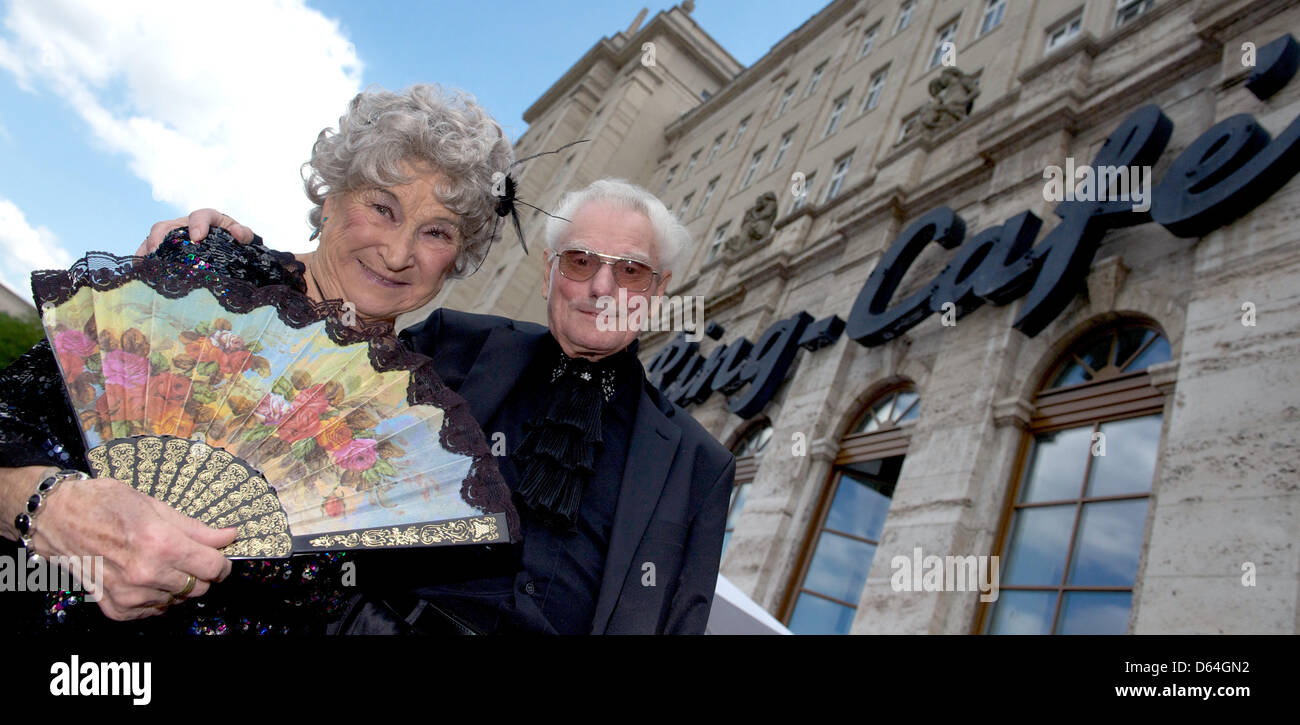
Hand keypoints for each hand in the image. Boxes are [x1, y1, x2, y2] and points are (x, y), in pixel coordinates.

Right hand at [34, 476, 235, 620]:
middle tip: (187, 557)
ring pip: (177, 600)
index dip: (222, 562)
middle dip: (201, 574)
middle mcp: (147, 574)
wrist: (57, 518)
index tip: (220, 558)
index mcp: (162, 544)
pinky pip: (152, 611)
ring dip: (176, 585)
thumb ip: (195, 528)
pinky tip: (144, 578)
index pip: (214, 568)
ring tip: (158, 563)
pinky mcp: (115, 607)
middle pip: (199, 588)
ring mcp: (130, 594)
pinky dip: (154, 598)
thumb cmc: (104, 504)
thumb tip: (228, 536)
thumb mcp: (155, 506)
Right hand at [138, 208, 255, 255]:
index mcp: (207, 219)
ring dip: (146, 248)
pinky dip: (142, 257)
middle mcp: (185, 225)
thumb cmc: (233, 242)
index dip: (197, 224)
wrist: (227, 250)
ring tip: (145, 263)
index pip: (201, 215)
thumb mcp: (242, 237)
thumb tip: (238, 234)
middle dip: (159, 237)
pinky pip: (148, 249)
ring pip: (154, 237)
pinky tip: (140, 270)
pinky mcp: (165, 247)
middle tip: (157, 251)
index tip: (197, 238)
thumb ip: (244, 234)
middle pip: (166, 225)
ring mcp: (172, 236)